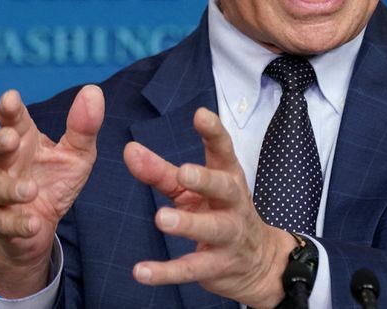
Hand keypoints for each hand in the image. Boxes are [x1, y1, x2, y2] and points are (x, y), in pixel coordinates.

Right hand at [0, 86, 103, 297]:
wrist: (38, 228)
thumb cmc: (54, 182)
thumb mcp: (76, 154)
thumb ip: (83, 127)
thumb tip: (93, 90)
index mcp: (23, 141)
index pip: (13, 121)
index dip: (10, 109)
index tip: (11, 97)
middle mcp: (3, 164)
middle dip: (0, 142)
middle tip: (11, 138)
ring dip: (12, 188)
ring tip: (31, 190)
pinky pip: (4, 222)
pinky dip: (18, 224)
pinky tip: (33, 224)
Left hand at [124, 107, 296, 307]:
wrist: (257, 262)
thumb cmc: (219, 212)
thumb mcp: (192, 189)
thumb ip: (160, 171)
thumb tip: (130, 150)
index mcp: (227, 176)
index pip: (223, 150)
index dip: (214, 132)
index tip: (201, 114)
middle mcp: (232, 203)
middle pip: (225, 188)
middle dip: (206, 180)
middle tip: (184, 172)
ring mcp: (228, 236)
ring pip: (211, 229)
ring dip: (188, 224)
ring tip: (162, 219)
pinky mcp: (217, 266)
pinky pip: (191, 269)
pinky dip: (166, 272)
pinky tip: (141, 272)